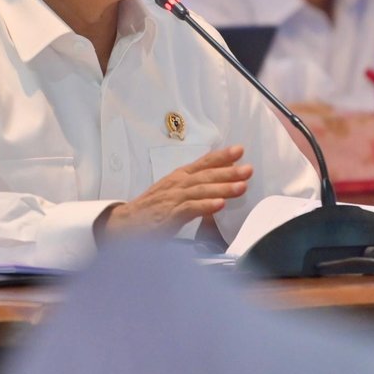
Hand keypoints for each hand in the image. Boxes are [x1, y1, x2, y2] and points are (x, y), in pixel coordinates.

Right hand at [100, 146, 251, 238]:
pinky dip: (206, 206)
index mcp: (179, 177)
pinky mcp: (169, 215)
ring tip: (241, 186)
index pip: (203, 163)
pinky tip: (220, 205)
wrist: (125, 224)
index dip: (221, 156)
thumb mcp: (173, 192)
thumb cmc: (151, 209)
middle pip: (206, 175)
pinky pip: (190, 208)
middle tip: (248, 169)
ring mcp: (173, 198)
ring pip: (202, 190)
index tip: (239, 150)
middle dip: (229, 171)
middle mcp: (177, 184)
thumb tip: (219, 186)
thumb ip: (194, 188)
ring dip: (223, 188)